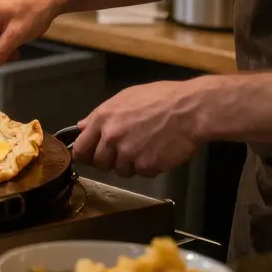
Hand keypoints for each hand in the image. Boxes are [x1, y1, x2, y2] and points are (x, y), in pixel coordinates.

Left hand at [72, 80, 206, 177]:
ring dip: (129, 164)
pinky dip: (148, 167)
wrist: (190, 110)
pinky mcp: (146, 166)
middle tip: (122, 153)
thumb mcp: (125, 97)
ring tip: (144, 148)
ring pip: (119, 170)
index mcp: (103, 118)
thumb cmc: (160, 98)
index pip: (81, 147)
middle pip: (99, 163)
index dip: (85, 154)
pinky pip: (141, 173)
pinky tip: (157, 152)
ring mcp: (129, 153)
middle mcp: (112, 137)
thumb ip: (100, 114)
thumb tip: (82, 126)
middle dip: (108, 161)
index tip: (91, 157)